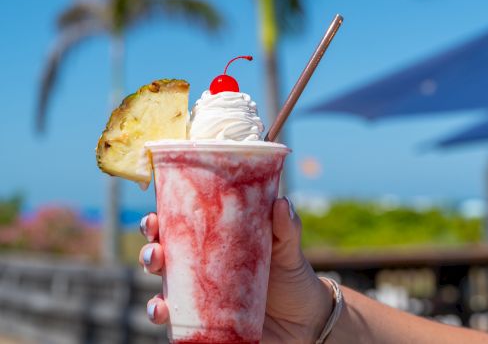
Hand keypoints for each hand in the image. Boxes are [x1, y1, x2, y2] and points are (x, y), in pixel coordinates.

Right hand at [138, 197, 332, 343]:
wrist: (304, 319)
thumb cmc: (291, 274)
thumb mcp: (288, 247)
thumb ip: (286, 227)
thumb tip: (281, 202)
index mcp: (216, 239)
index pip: (182, 223)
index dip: (160, 218)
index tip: (154, 215)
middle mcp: (201, 264)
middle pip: (164, 251)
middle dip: (150, 248)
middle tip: (155, 249)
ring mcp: (201, 291)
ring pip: (163, 282)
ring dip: (150, 279)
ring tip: (155, 274)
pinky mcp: (204, 318)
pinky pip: (175, 316)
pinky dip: (161, 313)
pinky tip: (161, 311)